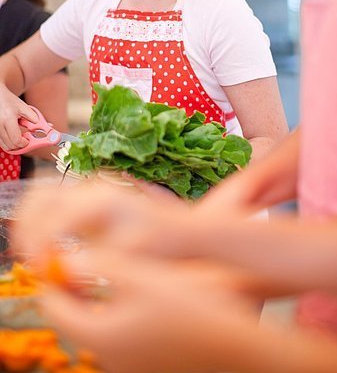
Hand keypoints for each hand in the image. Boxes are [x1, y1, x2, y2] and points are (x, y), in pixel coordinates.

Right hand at [0, 83, 37, 151]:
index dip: (25, 143)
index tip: (29, 140)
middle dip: (20, 145)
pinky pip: (1, 143)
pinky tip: (13, 135)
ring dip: (14, 145)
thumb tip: (47, 127)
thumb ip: (35, 118)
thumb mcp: (24, 107)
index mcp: (8, 119)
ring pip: (5, 146)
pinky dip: (8, 142)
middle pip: (10, 146)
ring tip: (19, 136)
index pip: (16, 140)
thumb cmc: (9, 100)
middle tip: (26, 138)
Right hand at [12, 181, 190, 263]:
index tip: (42, 273)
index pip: (52, 219)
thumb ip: (93, 262)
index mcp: (102, 201)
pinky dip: (41, 222)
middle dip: (27, 233)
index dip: (39, 249)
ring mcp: (89, 188)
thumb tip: (58, 269)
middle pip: (38, 198)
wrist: (183, 229)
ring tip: (37, 257)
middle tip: (34, 264)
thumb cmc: (162, 244)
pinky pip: (52, 201)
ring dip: (30, 225)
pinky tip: (48, 249)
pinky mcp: (89, 195)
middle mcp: (92, 187)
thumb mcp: (130, 257)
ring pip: (40, 196)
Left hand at [39, 252, 258, 372]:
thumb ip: (100, 264)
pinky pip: (121, 338)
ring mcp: (127, 366)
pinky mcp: (146, 367)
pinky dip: (121, 317)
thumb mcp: (141, 275)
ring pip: (99, 327)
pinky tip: (145, 298)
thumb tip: (67, 260)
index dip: (54, 277)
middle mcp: (107, 357)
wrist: (234, 344)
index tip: (61, 254)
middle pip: (76, 319)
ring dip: (99, 302)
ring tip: (117, 274)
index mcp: (100, 334)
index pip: (55, 306)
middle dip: (77, 289)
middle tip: (86, 261)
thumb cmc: (189, 305)